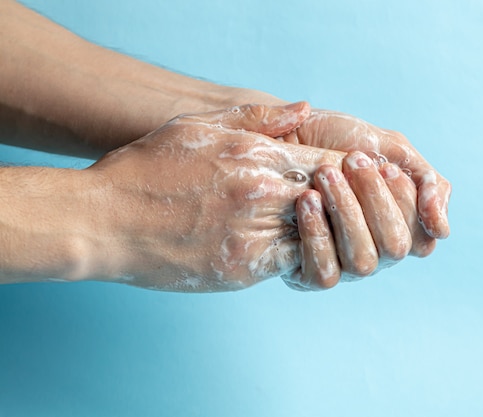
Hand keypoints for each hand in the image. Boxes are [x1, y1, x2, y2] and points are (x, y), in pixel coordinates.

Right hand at [86, 103, 411, 291]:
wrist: (104, 220)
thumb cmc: (148, 169)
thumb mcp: (201, 127)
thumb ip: (258, 119)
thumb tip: (304, 109)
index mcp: (257, 155)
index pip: (332, 160)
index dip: (359, 169)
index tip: (370, 174)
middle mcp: (263, 193)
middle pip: (338, 199)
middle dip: (359, 202)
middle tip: (376, 207)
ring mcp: (255, 234)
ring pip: (323, 235)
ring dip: (338, 232)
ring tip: (347, 229)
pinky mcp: (244, 268)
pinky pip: (293, 263)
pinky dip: (307, 255)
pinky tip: (309, 249)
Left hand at [281, 110, 451, 256]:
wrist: (284, 134)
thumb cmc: (338, 142)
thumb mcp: (390, 148)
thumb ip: (427, 181)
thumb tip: (442, 231)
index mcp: (397, 227)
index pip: (422, 237)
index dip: (405, 203)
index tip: (384, 167)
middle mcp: (375, 252)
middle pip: (395, 247)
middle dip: (376, 201)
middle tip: (353, 161)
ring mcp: (342, 265)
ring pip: (363, 261)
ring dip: (346, 212)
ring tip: (325, 174)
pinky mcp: (306, 274)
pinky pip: (325, 273)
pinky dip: (318, 234)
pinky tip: (307, 200)